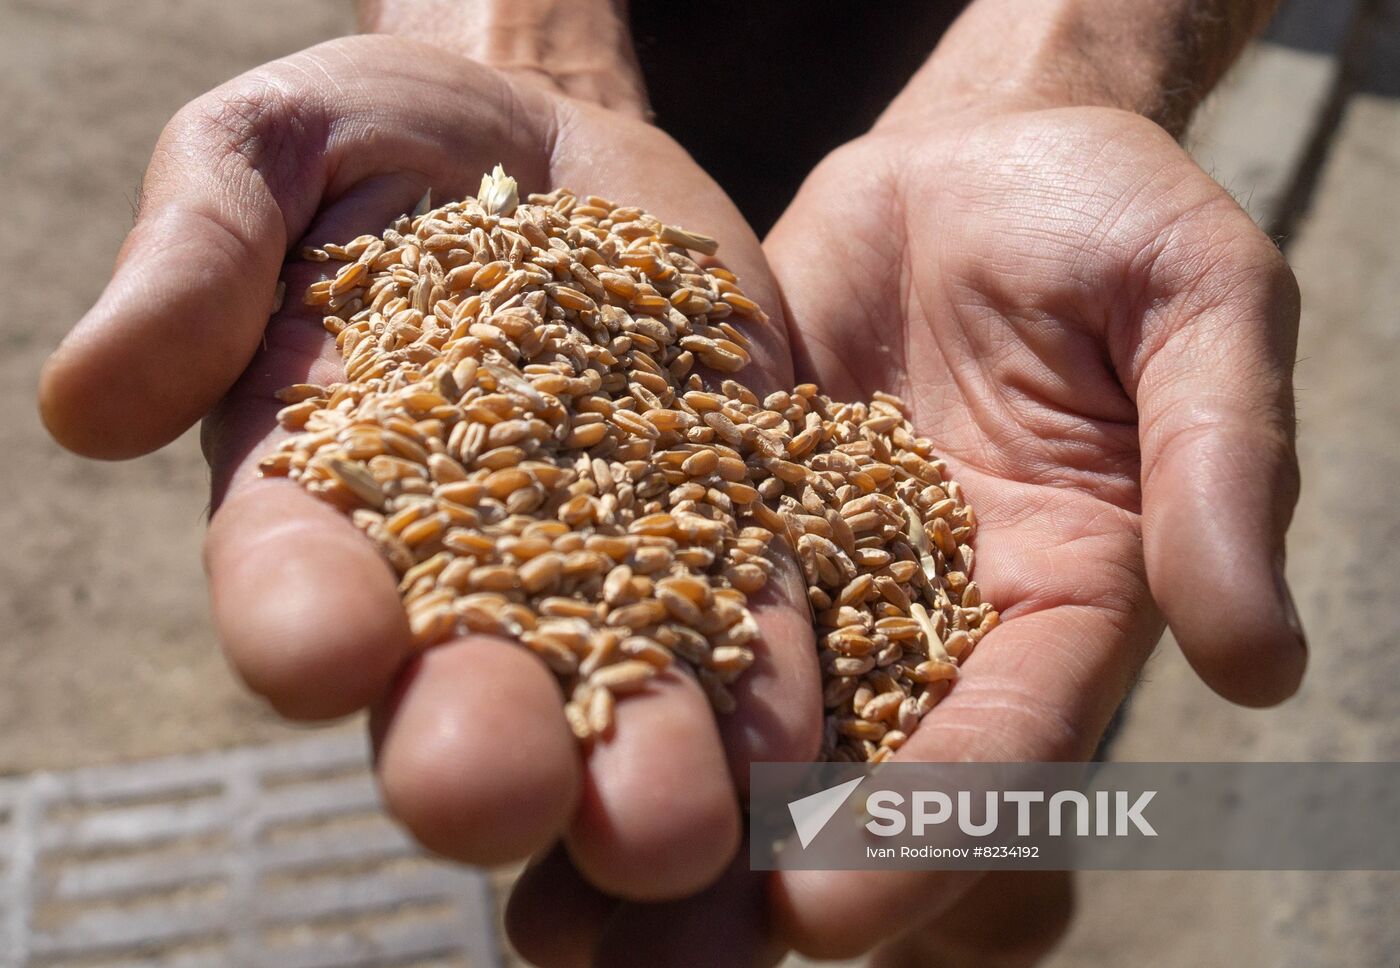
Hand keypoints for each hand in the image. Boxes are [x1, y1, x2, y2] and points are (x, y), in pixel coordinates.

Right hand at [38, 33, 821, 902]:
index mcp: (326, 494)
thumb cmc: (384, 148)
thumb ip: (197, 256)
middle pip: (463, 685)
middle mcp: (464, 573)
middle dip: (475, 747)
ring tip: (672, 842)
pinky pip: (759, 633)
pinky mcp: (738, 541)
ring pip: (623, 701)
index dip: (297, 615)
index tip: (316, 649)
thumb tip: (83, 401)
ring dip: (642, 781)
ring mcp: (616, 569)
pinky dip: (776, 701)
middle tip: (494, 798)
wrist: (551, 147)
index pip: (294, 575)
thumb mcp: (275, 149)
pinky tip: (798, 771)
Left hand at [502, 99, 1304, 965]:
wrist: (974, 165)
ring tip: (545, 923)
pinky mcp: (722, 517)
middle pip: (849, 786)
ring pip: (736, 731)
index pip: (1002, 753)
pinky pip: (661, 612)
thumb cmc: (1109, 220)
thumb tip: (1263, 665)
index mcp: (1063, 607)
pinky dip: (600, 685)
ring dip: (650, 825)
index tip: (819, 911)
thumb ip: (1222, 469)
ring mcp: (818, 580)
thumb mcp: (1197, 305)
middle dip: (752, 883)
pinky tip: (516, 749)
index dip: (920, 836)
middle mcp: (932, 622)